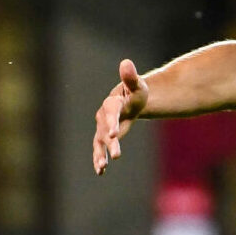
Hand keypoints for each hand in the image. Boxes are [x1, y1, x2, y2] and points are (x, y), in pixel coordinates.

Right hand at [91, 60, 149, 174]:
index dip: (112, 123)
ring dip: (100, 154)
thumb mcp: (136, 86)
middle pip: (105, 130)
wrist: (128, 100)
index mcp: (112, 104)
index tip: (115, 134)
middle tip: (117, 155)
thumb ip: (131, 77)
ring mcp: (101, 128)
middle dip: (110, 142)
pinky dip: (98, 159)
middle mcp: (103, 116)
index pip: (112, 113)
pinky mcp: (102, 137)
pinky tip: (100, 172)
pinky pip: (99, 148)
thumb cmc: (135, 93)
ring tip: (102, 168)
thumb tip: (126, 62)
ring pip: (99, 142)